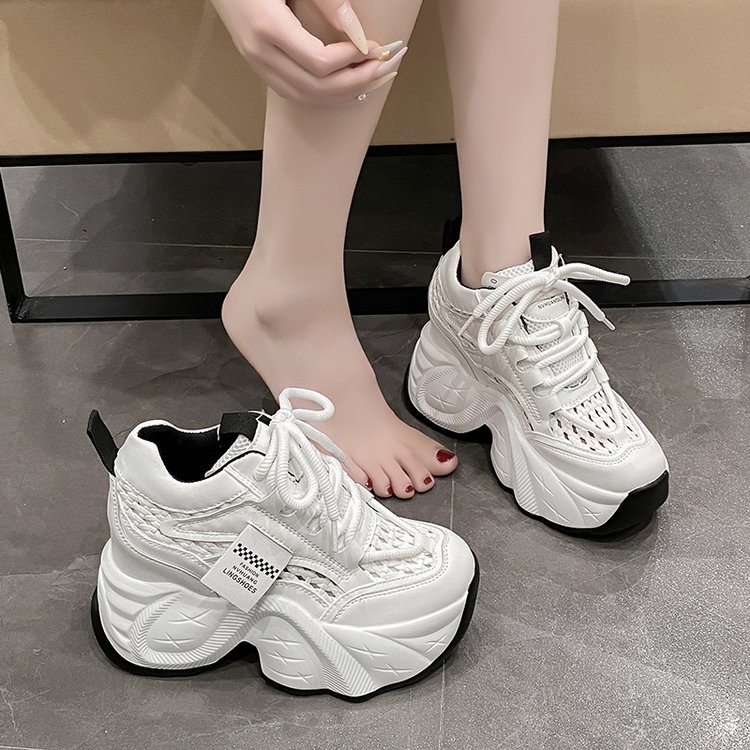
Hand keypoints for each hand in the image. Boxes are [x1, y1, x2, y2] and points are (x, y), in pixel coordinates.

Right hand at [209, 0, 406, 105]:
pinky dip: (325, 95)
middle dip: (356, 81)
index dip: (352, 59)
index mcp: (267, 27)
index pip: (319, 62)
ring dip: (343, 94)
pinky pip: (295, 93)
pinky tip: (346, 88)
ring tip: (371, 80)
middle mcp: (260, 53)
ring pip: (306, 97)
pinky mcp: (259, 66)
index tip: (375, 47)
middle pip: (316, 87)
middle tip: (384, 67)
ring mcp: (257, 64)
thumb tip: (357, 31)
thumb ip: (327, 0)